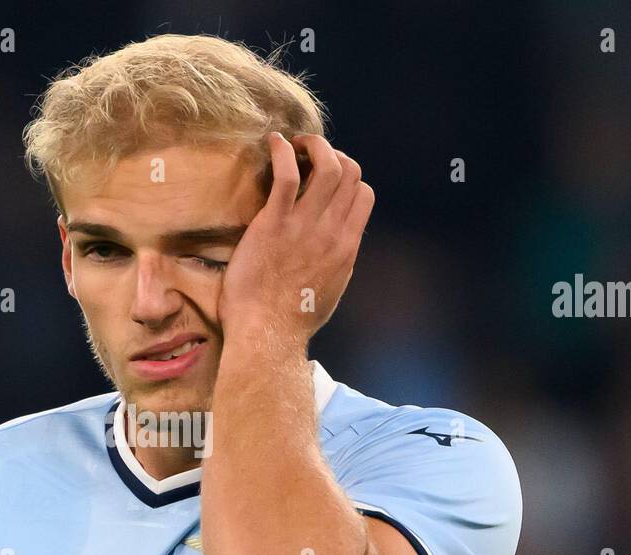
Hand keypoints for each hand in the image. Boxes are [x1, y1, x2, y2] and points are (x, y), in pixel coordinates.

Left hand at [217, 132, 374, 348]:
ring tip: (296, 144)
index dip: (348, 178)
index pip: (364, 194)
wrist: (267, 334)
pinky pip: (287, 174)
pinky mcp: (274, 224)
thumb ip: (337, 263)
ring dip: (314, 145)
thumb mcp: (330, 291)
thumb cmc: (291, 320)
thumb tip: (339, 246)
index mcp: (346, 247)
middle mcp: (332, 232)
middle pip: (350, 174)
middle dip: (333, 155)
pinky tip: (275, 144)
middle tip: (309, 156)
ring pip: (328, 166)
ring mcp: (305, 226)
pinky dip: (283, 151)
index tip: (326, 177)